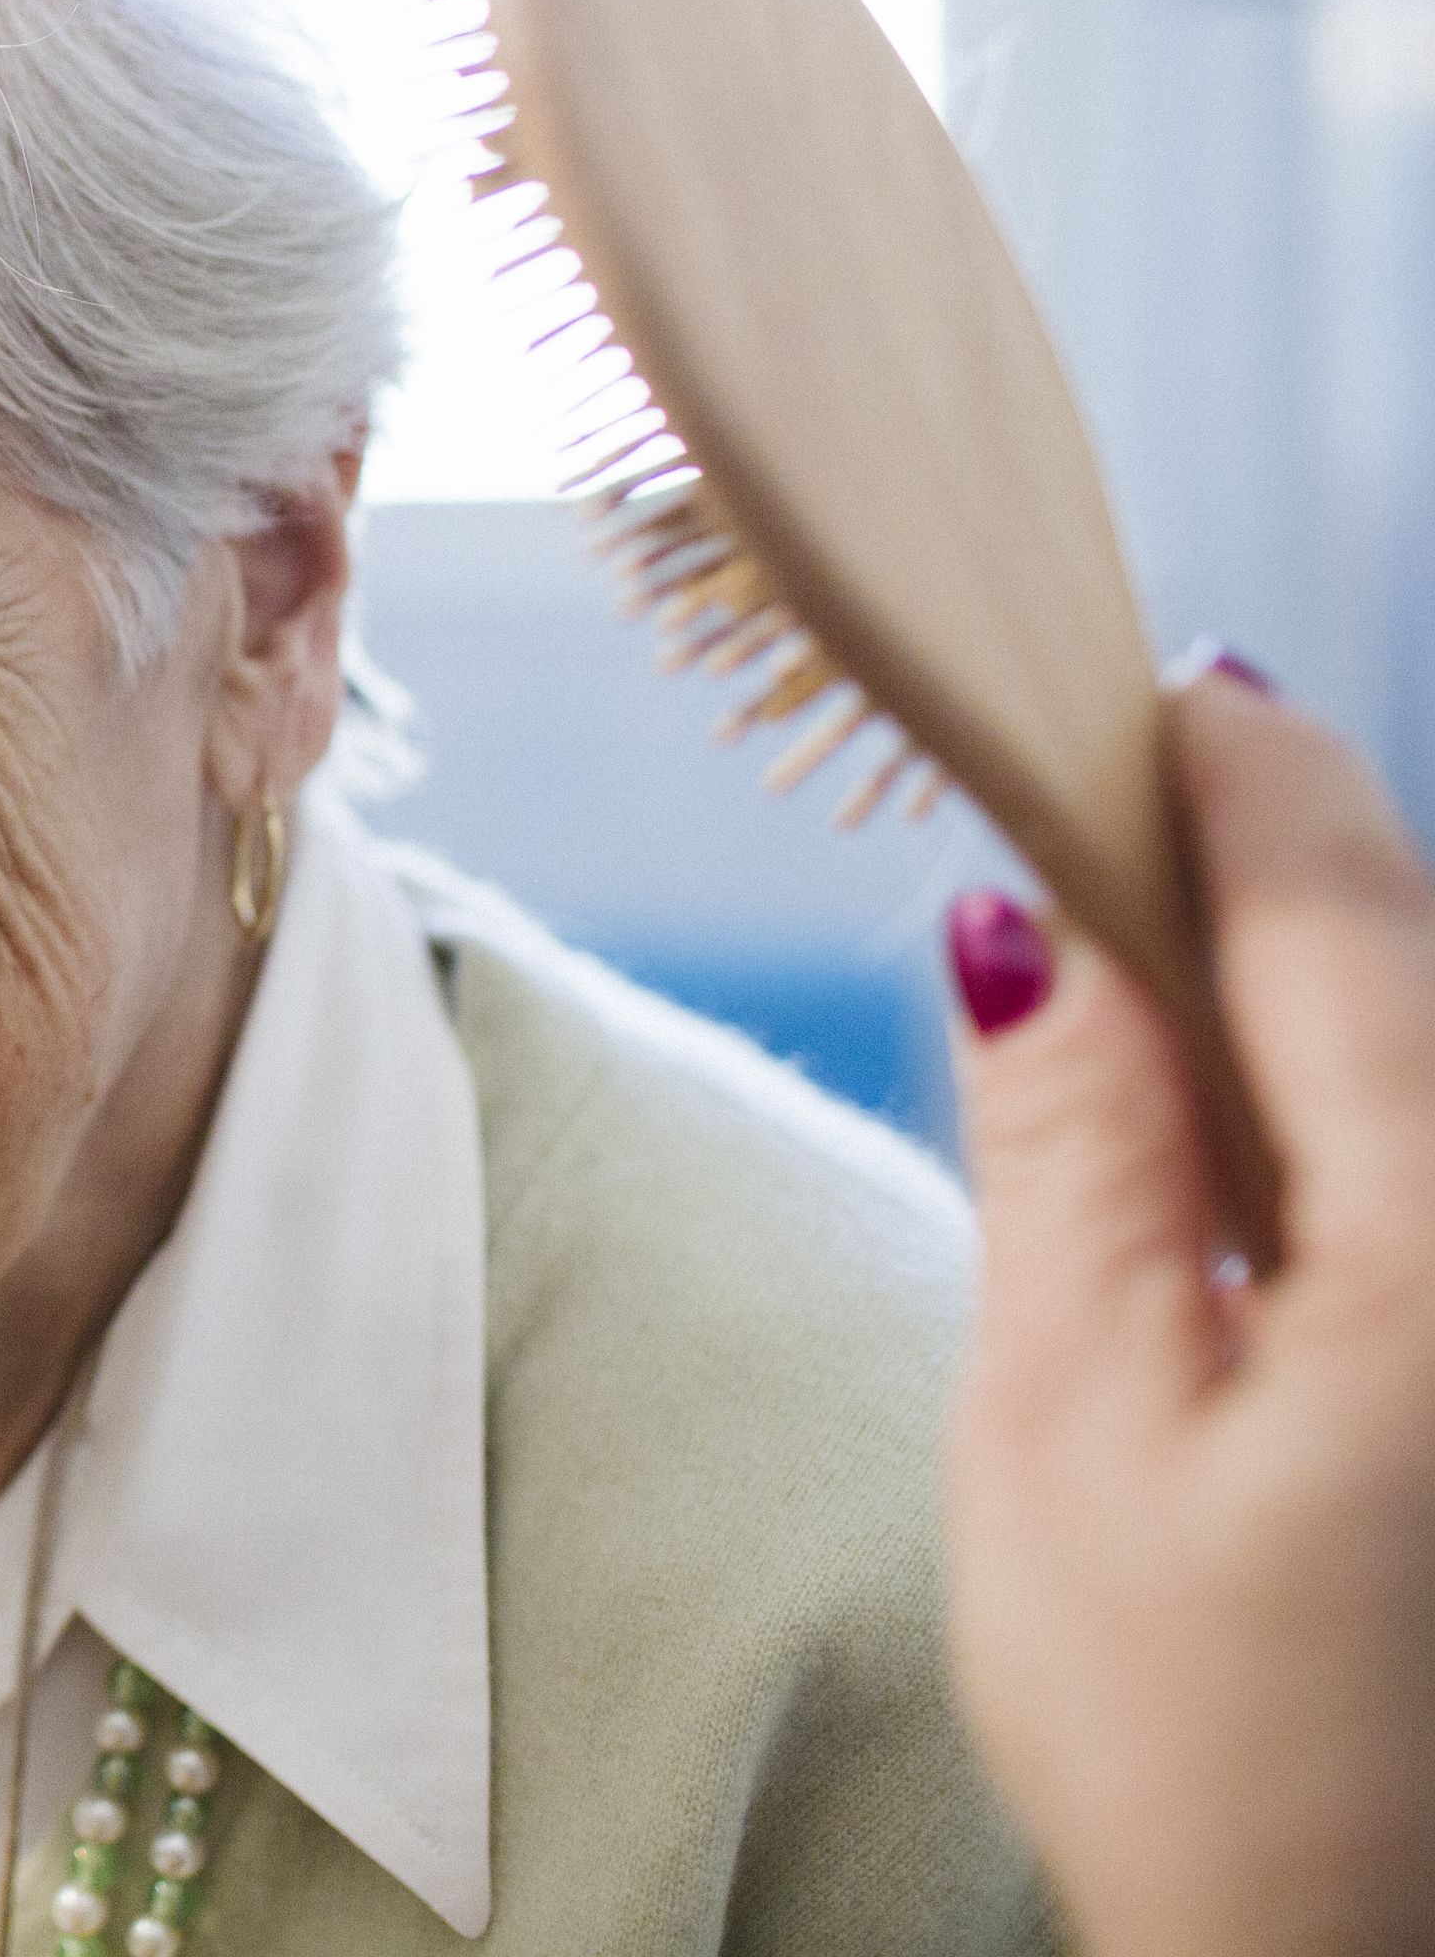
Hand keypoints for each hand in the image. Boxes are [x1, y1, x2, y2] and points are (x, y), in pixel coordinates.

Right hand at [945, 668, 1434, 1956]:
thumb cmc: (1200, 1737)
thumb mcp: (1069, 1424)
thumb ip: (1073, 1145)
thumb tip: (1026, 922)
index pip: (1336, 916)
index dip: (1231, 777)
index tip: (1146, 685)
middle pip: (1418, 965)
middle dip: (1278, 863)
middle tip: (1121, 795)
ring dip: (1321, 985)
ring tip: (1162, 977)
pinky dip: (1365, 1100)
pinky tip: (1263, 1131)